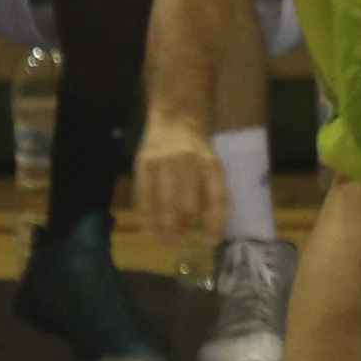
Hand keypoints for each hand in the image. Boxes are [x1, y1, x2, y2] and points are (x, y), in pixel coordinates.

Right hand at [135, 110, 227, 242]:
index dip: (214, 223)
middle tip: (178, 240)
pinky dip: (145, 218)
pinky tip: (147, 230)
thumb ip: (210, 190)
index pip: (217, 197)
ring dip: (163, 228)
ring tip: (163, 241)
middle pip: (187, 205)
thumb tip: (204, 228)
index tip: (210, 242)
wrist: (175, 117)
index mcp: (211, 164)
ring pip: (164, 204)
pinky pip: (143, 197)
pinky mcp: (143, 164)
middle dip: (183, 228)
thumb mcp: (211, 164)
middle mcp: (188, 162)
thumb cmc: (196, 149)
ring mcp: (163, 162)